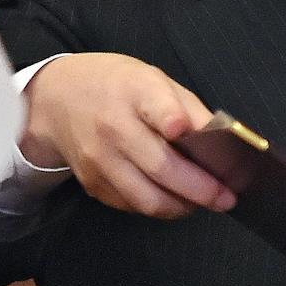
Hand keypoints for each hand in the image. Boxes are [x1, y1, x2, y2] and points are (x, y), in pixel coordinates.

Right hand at [19, 52, 236, 219]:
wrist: (60, 98)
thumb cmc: (119, 86)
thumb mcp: (154, 79)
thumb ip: (189, 107)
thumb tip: (223, 139)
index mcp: (135, 90)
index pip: (154, 104)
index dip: (171, 117)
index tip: (185, 129)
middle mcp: (113, 126)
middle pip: (160, 166)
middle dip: (200, 188)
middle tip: (226, 198)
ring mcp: (100, 159)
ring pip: (147, 198)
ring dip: (181, 206)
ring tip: (204, 203)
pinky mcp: (92, 183)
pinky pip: (132, 205)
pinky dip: (159, 207)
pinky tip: (176, 199)